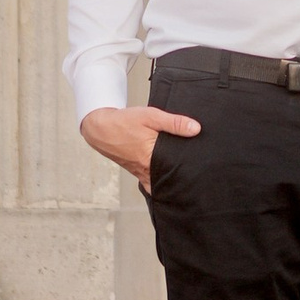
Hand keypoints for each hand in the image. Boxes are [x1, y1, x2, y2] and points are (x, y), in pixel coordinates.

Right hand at [80, 104, 200, 191]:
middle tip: (195, 178)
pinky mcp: (136, 171)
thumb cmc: (124, 122)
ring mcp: (139, 172)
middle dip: (180, 180)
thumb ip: (174, 123)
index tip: (199, 173)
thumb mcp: (151, 116)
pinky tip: (167, 176)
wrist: (100, 127)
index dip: (186, 173)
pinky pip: (149, 181)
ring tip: (185, 178)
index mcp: (150, 158)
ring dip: (169, 181)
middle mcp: (144, 169)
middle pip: (167, 179)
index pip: (174, 171)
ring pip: (158, 183)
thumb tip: (195, 129)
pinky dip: (158, 182)